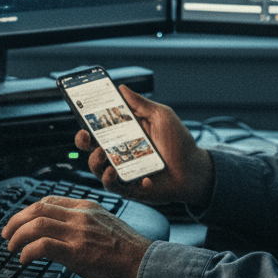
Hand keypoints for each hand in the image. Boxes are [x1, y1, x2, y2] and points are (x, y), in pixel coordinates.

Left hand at [1, 196, 152, 277]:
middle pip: (37, 209)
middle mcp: (81, 216)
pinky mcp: (78, 253)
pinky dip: (28, 251)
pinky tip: (25, 260)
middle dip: (16, 221)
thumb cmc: (131, 253)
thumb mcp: (107, 227)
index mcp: (88, 208)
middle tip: (7, 235)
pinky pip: (43, 245)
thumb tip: (64, 234)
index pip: (49, 201)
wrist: (150, 267)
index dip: (28, 212)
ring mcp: (79, 233)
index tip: (20, 223)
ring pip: (36, 224)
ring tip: (12, 249)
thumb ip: (86, 225)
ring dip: (18, 236)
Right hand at [76, 86, 214, 210]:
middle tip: (87, 137)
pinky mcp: (130, 189)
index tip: (82, 116)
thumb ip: (141, 104)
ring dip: (95, 162)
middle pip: (90, 149)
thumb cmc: (179, 143)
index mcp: (123, 136)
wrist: (195, 170)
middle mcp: (119, 154)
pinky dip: (120, 181)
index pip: (98, 129)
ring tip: (104, 154)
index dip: (86, 123)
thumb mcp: (162, 117)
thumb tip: (122, 88)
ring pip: (97, 169)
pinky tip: (142, 178)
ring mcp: (123, 172)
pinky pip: (116, 187)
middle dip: (82, 142)